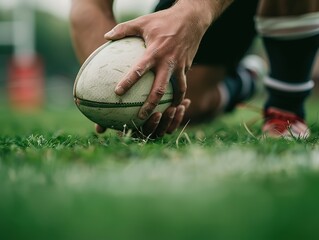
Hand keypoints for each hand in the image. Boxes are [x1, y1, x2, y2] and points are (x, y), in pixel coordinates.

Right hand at [95, 98, 190, 138]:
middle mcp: (150, 132)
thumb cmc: (118, 109)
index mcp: (138, 132)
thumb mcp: (113, 116)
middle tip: (169, 108)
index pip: (146, 133)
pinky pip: (176, 121)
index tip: (155, 114)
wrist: (129, 102)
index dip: (152, 125)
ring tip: (178, 105)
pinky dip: (181, 113)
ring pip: (169, 127)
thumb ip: (106, 123)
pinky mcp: (168, 122)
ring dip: (175, 118)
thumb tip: (98, 131)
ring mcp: (160, 127)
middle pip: (160, 131)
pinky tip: (186, 102)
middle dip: (165, 121)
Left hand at [104, 3, 208, 119]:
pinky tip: (173, 102)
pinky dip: (179, 95)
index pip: (139, 70)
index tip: (117, 93)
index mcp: (155, 52)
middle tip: (140, 117)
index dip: (128, 82)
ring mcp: (180, 66)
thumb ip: (123, 29)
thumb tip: (106, 37)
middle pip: (159, 89)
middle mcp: (168, 62)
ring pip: (177, 91)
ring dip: (170, 105)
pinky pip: (183, 84)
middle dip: (150, 105)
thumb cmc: (164, 20)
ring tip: (162, 115)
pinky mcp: (187, 67)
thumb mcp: (143, 21)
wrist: (192, 18)